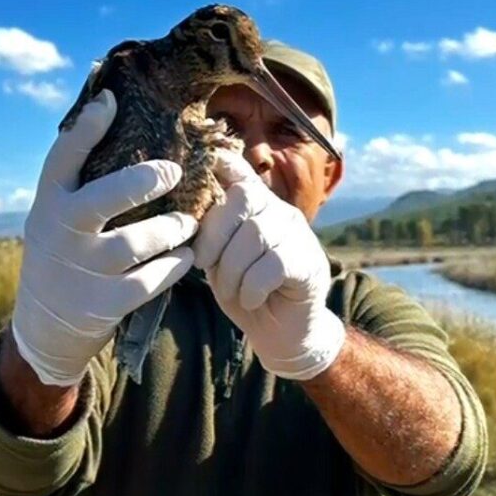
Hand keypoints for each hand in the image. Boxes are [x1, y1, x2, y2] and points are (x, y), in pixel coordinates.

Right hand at [11, 90, 196, 385]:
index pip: (62, 158)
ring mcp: (82, 269)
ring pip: (137, 242)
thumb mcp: (57, 217)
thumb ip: (80, 183)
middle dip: (143, 181)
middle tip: (173, 172)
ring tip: (189, 223)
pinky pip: (150, 280)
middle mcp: (61, 232)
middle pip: (105, 197)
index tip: (112, 101)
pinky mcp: (104, 303)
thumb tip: (110, 114)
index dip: (86, 127)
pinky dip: (174, 267)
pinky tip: (186, 257)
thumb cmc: (64, 255)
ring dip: (171, 229)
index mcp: (48, 204)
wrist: (45, 328)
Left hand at [193, 150, 345, 380]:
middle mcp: (278, 212)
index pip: (240, 172)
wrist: (282, 334)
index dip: (222, 162)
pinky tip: (251, 299)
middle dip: (214, 234)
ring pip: (255, 234)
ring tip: (230, 290)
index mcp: (255, 208)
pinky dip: (252, 286)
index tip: (205, 161)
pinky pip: (272, 264)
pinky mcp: (309, 262)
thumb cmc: (245, 294)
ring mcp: (297, 235)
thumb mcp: (220, 261)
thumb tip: (186, 215)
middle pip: (242, 199)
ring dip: (231, 268)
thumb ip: (211, 235)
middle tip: (203, 265)